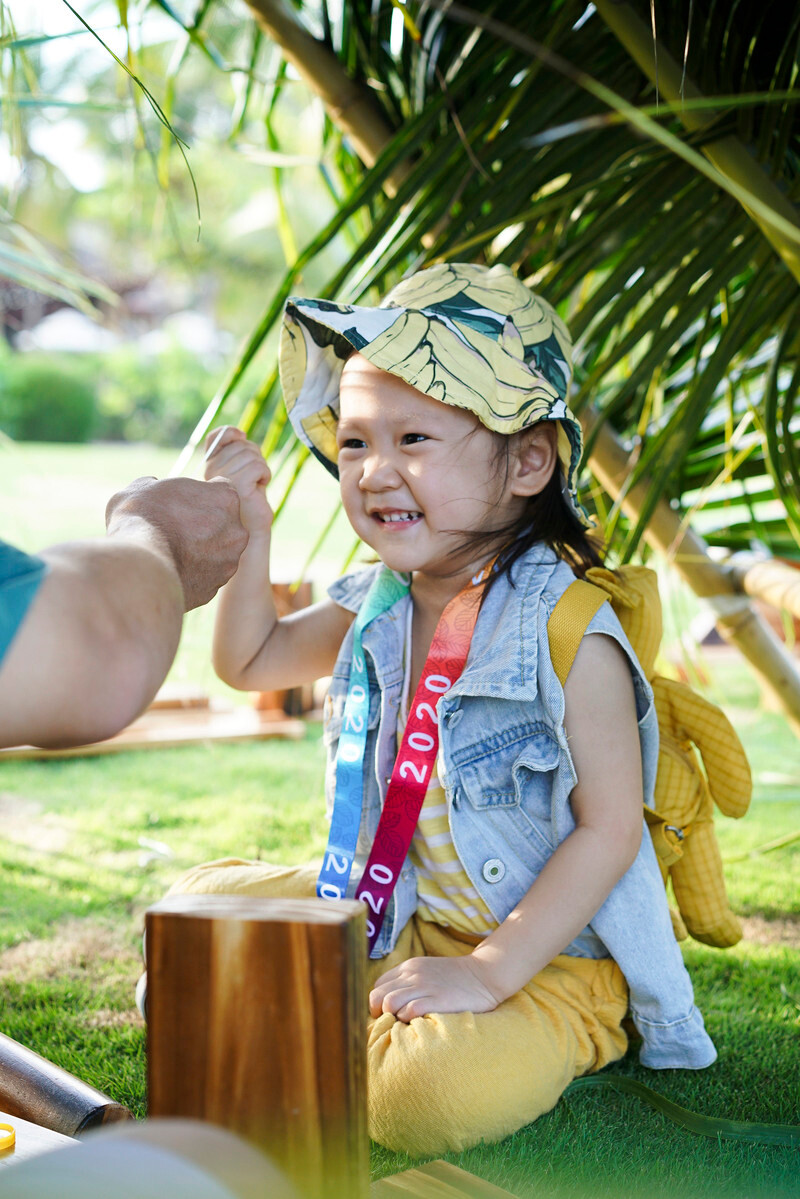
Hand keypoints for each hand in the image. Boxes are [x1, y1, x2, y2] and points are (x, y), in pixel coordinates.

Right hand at [105, 476, 247, 609]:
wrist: (138, 566)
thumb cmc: (140, 520)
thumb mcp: (141, 487)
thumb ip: (156, 485)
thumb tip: (152, 486)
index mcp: (225, 498)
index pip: (222, 490)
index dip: (201, 495)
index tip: (184, 502)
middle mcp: (236, 531)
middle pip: (224, 524)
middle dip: (206, 524)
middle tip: (176, 527)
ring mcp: (228, 562)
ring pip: (217, 553)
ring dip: (201, 551)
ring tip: (171, 550)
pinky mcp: (216, 587)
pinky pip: (206, 576)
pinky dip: (193, 574)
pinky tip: (171, 569)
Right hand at [203, 427, 271, 535]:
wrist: (250, 532)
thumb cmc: (248, 502)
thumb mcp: (241, 472)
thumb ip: (237, 453)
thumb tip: (240, 433)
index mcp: (209, 467)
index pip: (215, 438)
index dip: (231, 433)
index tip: (242, 437)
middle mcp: (210, 471)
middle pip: (242, 446)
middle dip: (256, 457)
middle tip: (256, 476)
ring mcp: (221, 479)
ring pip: (251, 456)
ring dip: (262, 468)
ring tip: (256, 484)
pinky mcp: (236, 486)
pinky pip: (257, 467)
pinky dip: (265, 475)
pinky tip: (260, 488)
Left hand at [368, 954, 503, 1021]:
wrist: (485, 974)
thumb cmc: (455, 978)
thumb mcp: (426, 971)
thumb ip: (408, 982)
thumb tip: (389, 1003)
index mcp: (408, 967)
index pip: (377, 986)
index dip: (377, 1003)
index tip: (385, 1015)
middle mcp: (412, 975)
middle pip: (377, 996)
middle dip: (377, 1014)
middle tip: (389, 1024)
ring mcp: (424, 986)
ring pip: (389, 1003)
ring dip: (390, 1018)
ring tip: (401, 1025)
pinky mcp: (437, 999)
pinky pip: (410, 1010)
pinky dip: (407, 1020)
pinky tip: (415, 1024)